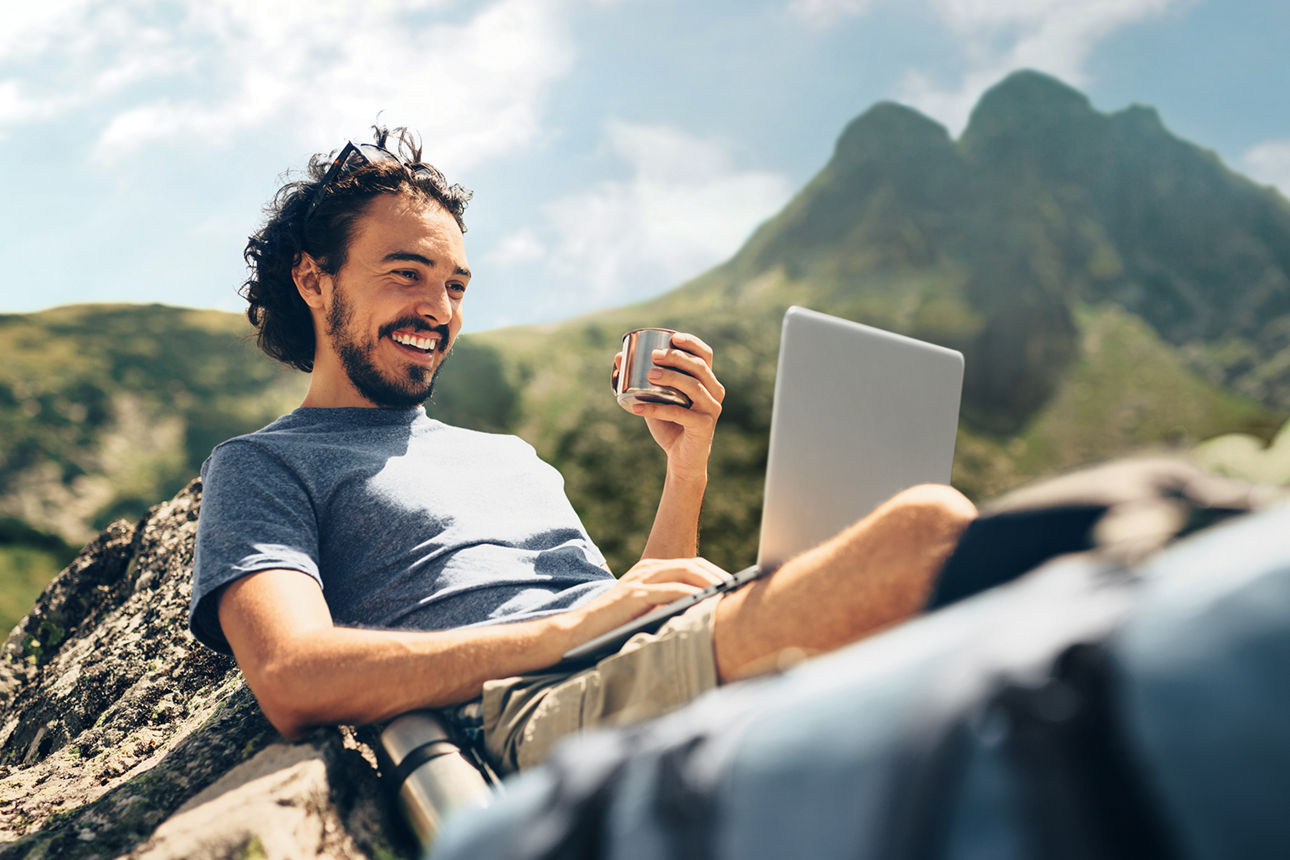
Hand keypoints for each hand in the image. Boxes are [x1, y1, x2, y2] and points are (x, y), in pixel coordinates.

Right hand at [566, 557, 730, 644]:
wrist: (577, 632)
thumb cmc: (614, 628)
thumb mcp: (648, 612)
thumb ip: (671, 606)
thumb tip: (708, 614)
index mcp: (652, 570)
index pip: (693, 565)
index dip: (718, 575)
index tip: (738, 589)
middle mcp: (648, 568)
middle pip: (694, 564)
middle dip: (720, 577)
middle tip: (741, 592)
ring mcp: (641, 578)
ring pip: (686, 571)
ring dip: (712, 583)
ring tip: (730, 596)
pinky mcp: (634, 594)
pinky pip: (670, 590)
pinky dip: (692, 595)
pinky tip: (707, 603)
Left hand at [611, 332, 724, 479]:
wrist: (681, 459)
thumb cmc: (669, 425)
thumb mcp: (655, 398)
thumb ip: (642, 380)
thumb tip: (618, 357)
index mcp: (707, 381)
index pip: (705, 355)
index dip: (691, 343)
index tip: (672, 338)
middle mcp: (714, 392)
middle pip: (699, 368)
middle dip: (677, 358)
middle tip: (654, 356)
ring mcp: (711, 409)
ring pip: (694, 387)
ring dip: (671, 378)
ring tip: (650, 375)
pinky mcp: (704, 426)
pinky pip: (680, 413)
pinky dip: (657, 409)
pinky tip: (637, 407)